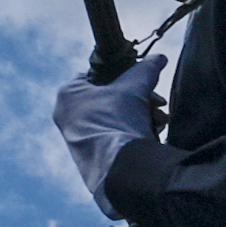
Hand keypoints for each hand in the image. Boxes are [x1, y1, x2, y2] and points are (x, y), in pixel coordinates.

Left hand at [53, 50, 166, 206]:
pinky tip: (151, 133)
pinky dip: (133, 131)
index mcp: (69, 94)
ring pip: (114, 116)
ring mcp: (77, 137)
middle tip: (157, 102)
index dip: (123, 74)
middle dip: (139, 99)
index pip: (97, 73)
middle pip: (110, 96)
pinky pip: (113, 134)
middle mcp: (67, 115)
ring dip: (140, 115)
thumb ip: (145, 70)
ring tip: (158, 120)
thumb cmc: (118, 123)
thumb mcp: (134, 88)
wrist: (119, 168)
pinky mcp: (90, 154)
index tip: (142, 80)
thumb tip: (158, 58)